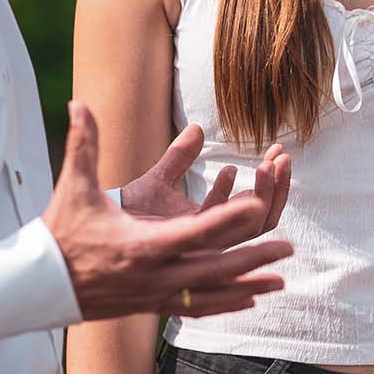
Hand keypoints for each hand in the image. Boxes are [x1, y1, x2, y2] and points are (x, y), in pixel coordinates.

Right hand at [45, 101, 291, 320]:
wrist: (35, 286)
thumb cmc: (60, 234)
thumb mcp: (74, 188)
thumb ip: (85, 145)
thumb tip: (79, 102)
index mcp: (140, 244)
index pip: (194, 233)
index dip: (228, 219)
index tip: (258, 206)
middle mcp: (152, 274)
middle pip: (214, 269)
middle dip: (253, 258)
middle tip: (288, 250)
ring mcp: (153, 295)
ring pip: (210, 294)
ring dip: (247, 285)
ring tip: (280, 281)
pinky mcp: (150, 306)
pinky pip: (195, 307)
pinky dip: (224, 303)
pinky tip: (249, 300)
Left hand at [119, 125, 291, 231]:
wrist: (92, 231)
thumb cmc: (122, 212)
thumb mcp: (156, 180)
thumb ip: (178, 157)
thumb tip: (197, 127)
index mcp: (207, 226)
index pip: (253, 210)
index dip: (270, 182)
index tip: (276, 153)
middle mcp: (209, 238)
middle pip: (259, 219)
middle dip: (276, 187)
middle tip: (282, 156)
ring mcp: (201, 244)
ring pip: (250, 226)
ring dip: (265, 193)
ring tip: (269, 163)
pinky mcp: (187, 246)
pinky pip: (222, 229)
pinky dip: (230, 200)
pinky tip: (227, 170)